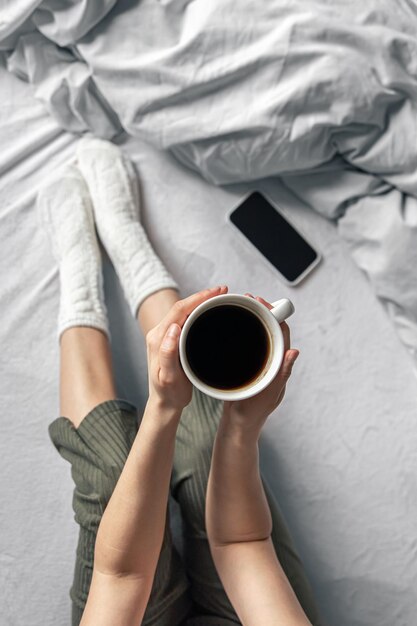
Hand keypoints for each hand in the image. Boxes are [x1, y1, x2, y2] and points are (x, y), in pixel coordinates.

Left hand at [146, 285, 228, 413]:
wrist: (164, 403)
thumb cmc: (169, 393)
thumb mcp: (168, 377)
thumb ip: (168, 353)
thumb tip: (173, 329)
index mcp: (158, 338)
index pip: (179, 310)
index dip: (198, 298)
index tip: (217, 292)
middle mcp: (159, 333)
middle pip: (182, 306)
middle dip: (202, 296)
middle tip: (223, 291)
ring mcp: (164, 336)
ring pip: (183, 311)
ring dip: (200, 302)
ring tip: (219, 297)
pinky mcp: (170, 340)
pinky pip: (184, 319)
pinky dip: (198, 311)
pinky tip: (209, 310)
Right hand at [222, 293, 298, 434]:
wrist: (238, 425)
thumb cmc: (254, 412)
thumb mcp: (269, 393)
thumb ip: (282, 374)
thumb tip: (294, 352)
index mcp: (278, 364)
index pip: (281, 333)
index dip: (274, 315)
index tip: (262, 302)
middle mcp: (270, 361)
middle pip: (269, 330)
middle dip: (261, 312)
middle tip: (248, 298)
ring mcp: (258, 363)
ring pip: (258, 335)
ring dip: (251, 319)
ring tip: (240, 306)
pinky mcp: (246, 366)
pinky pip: (247, 344)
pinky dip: (242, 332)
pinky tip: (231, 326)